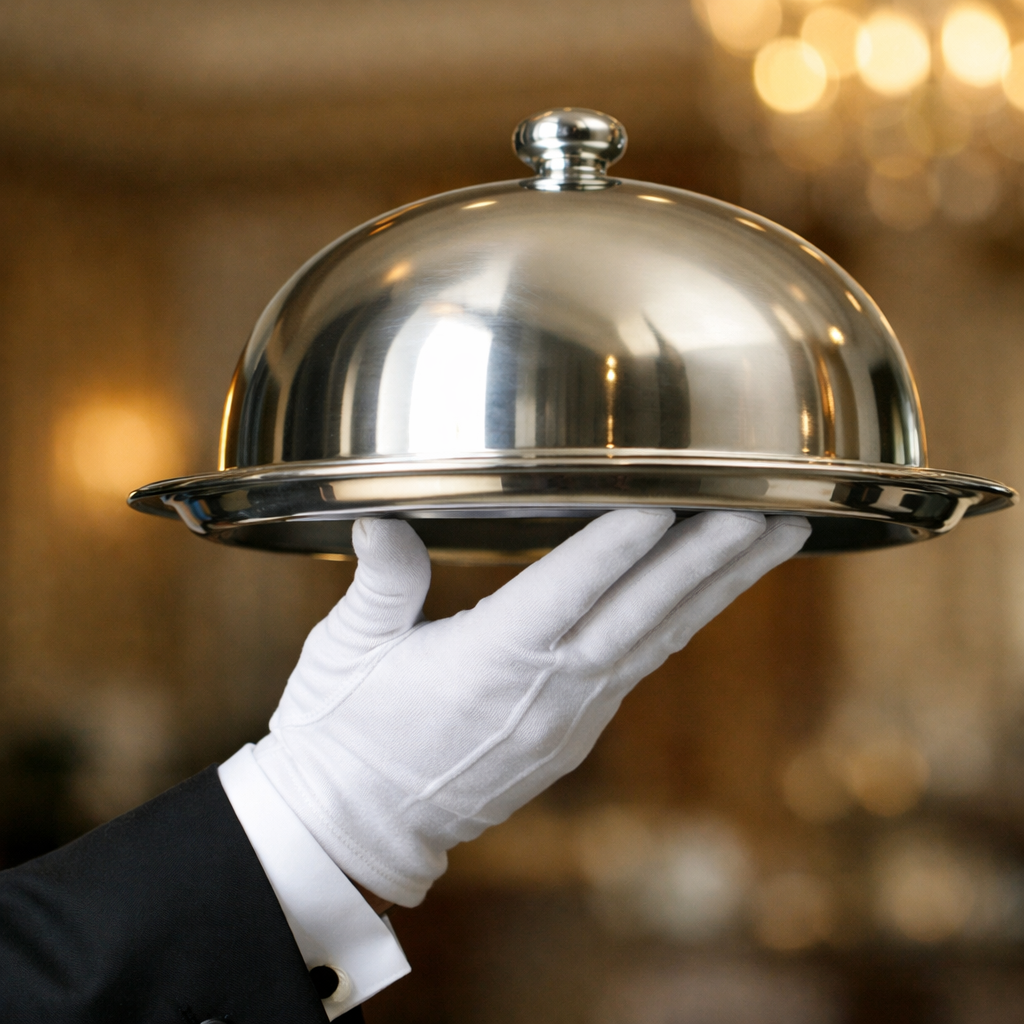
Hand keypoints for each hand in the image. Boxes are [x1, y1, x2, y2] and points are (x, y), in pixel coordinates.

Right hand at [254, 509, 809, 906]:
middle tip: (774, 506)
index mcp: (491, 659)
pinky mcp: (574, 735)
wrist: (357, 833)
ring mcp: (570, 718)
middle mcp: (548, 689)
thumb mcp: (347, 650)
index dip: (629, 539)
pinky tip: (707, 592)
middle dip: (715, 554)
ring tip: (775, 537)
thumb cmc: (343, 736)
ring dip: (720, 585)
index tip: (682, 495)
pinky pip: (640, 666)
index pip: (574, 584)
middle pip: (645, 610)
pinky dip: (681, 622)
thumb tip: (384, 518)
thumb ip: (381, 579)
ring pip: (659, 637)